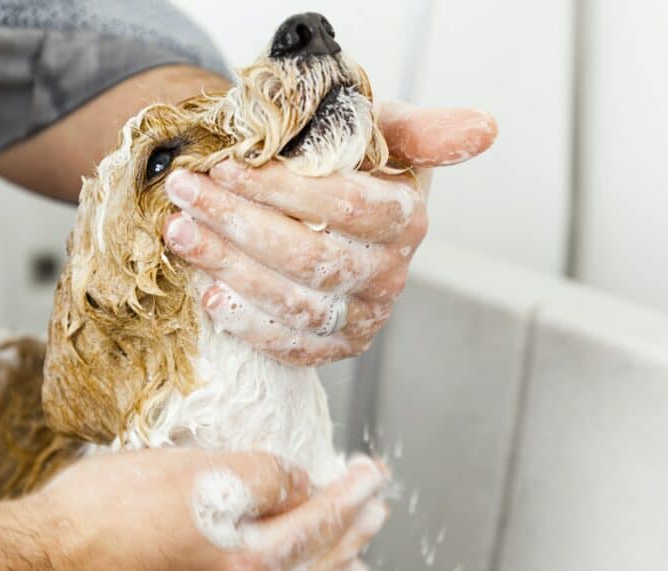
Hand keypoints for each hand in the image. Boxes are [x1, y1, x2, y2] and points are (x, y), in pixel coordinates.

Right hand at [22, 449, 389, 570]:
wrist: (36, 563)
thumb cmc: (103, 510)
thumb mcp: (192, 469)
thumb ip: (259, 475)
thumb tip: (297, 483)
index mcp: (246, 559)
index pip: (318, 521)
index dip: (350, 494)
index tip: (373, 476)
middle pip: (310, 569)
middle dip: (348, 537)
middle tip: (375, 514)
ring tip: (349, 565)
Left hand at [163, 102, 497, 365]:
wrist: (326, 209)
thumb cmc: (348, 164)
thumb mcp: (381, 132)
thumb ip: (422, 129)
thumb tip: (487, 127)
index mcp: (406, 218)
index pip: (343, 205)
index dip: (281, 189)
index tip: (225, 166)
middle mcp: (391, 274)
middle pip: (310, 256)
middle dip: (239, 223)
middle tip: (185, 194)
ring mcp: (365, 317)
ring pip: (294, 302)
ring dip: (229, 268)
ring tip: (180, 232)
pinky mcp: (337, 347)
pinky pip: (292, 347)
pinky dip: (247, 324)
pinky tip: (209, 295)